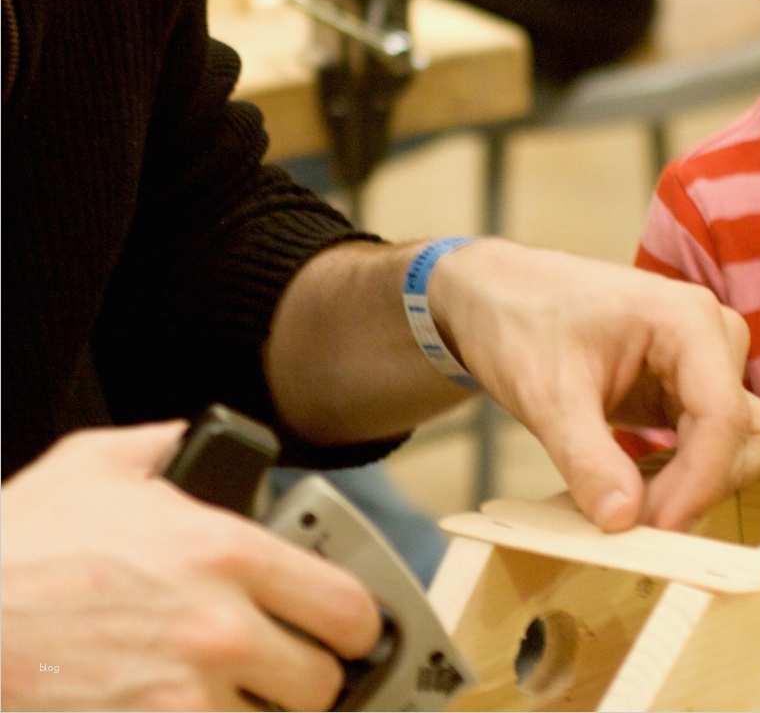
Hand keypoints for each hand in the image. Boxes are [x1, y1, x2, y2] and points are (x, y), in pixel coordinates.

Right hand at [2, 422, 379, 710]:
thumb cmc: (15, 548)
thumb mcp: (93, 465)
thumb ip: (160, 445)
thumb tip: (185, 440)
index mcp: (224, 553)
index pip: (345, 605)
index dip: (358, 624)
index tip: (350, 630)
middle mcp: (217, 630)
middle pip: (322, 685)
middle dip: (312, 682)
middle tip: (292, 673)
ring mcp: (179, 701)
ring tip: (240, 698)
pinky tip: (194, 712)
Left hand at [429, 239, 759, 532]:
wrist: (499, 295)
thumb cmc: (522, 322)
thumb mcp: (545, 393)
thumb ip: (586, 458)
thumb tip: (623, 522)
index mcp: (687, 319)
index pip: (723, 415)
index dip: (698, 482)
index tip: (654, 530)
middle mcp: (712, 336)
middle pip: (749, 431)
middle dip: (703, 484)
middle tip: (637, 521)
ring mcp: (705, 362)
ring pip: (740, 442)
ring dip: (698, 483)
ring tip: (632, 506)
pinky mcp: (688, 389)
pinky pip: (711, 444)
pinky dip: (684, 475)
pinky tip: (633, 490)